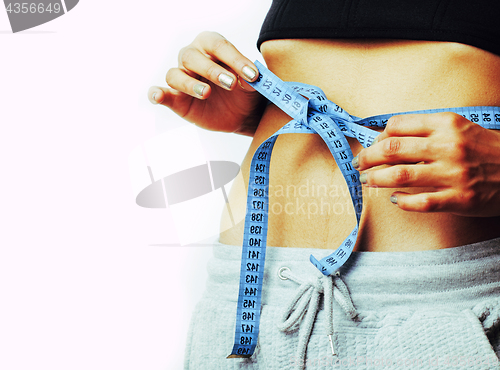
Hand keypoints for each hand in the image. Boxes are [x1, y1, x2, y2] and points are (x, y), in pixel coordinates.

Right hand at [148, 31, 265, 135]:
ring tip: (207, 93)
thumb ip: (250, 80)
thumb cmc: (245, 91)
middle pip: (192, 56)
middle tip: (231, 83)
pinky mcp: (176, 98)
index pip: (218, 45)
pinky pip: (159, 92)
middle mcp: (193, 57)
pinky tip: (158, 97)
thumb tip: (250, 78)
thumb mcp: (252, 85)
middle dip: (212, 70)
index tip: (252, 75)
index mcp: (211, 46)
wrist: (241, 114)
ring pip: (174, 74)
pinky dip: (157, 94)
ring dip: (190, 84)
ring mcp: (182, 78)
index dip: (235, 59)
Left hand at [353, 112, 499, 216]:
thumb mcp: (459, 128)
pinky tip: (395, 199)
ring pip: (398, 175)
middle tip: (358, 165)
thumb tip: (387, 138)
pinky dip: (401, 201)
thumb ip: (427, 130)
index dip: (377, 137)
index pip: (397, 126)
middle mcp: (447, 147)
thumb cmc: (485, 149)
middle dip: (366, 158)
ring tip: (368, 181)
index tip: (372, 145)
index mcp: (446, 124)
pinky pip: (419, 202)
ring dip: (376, 179)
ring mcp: (452, 174)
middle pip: (391, 149)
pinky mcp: (458, 199)